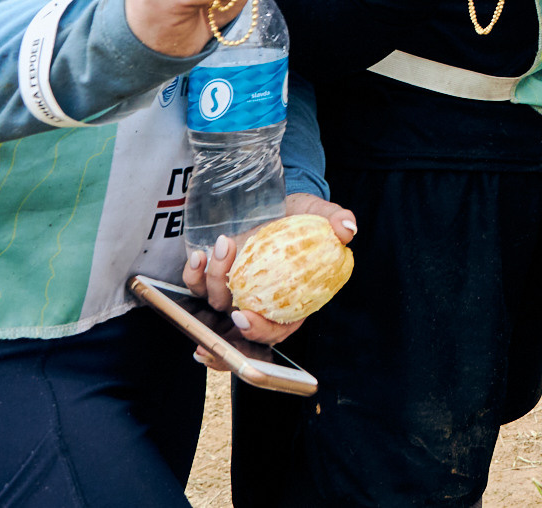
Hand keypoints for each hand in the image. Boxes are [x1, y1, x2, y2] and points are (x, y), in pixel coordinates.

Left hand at [181, 195, 356, 369]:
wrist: (279, 203)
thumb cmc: (303, 217)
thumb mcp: (322, 214)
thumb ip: (337, 220)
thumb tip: (347, 231)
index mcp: (288, 303)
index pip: (275, 331)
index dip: (260, 333)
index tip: (246, 318)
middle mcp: (258, 303)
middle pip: (238, 334)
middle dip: (223, 339)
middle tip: (232, 314)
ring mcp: (234, 291)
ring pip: (215, 303)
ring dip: (213, 280)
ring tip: (224, 246)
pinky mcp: (213, 276)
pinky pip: (196, 286)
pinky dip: (193, 276)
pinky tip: (199, 256)